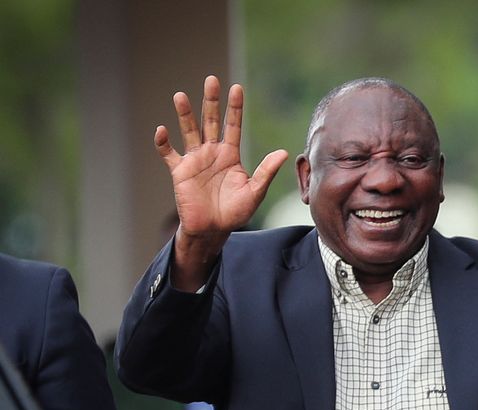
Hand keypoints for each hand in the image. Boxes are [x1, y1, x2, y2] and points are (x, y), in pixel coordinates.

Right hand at [156, 75, 287, 236]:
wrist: (213, 230)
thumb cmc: (235, 212)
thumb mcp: (255, 192)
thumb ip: (266, 172)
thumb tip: (284, 153)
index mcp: (230, 155)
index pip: (233, 126)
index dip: (235, 108)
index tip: (237, 88)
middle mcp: (212, 153)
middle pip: (211, 121)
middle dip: (211, 101)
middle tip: (211, 79)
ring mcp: (194, 161)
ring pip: (189, 131)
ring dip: (185, 115)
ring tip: (181, 96)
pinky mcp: (180, 172)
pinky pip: (169, 154)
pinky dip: (163, 143)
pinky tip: (162, 130)